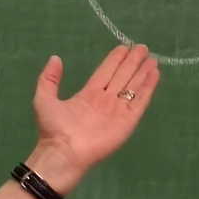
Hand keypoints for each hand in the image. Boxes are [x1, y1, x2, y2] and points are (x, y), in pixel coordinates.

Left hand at [26, 42, 158, 195]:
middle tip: (142, 47)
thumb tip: (55, 58)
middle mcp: (105, 100)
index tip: (124, 47)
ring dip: (142, 72)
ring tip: (151, 59)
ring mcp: (117, 110)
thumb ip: (49, 78)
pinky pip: (140, 101)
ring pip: (133, 86)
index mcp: (88, 94)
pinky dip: (148, 87)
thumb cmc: (53, 128)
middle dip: (132, 62)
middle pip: (122, 76)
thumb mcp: (44, 98)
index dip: (114, 60)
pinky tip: (154, 74)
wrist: (64, 152)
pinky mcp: (127, 120)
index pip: (105, 72)